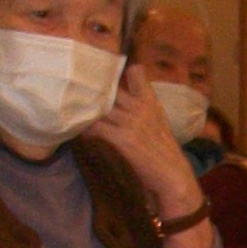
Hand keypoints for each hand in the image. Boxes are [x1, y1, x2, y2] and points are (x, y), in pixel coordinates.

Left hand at [85, 82, 207, 221]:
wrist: (174, 177)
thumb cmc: (164, 153)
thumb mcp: (158, 124)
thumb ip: (142, 110)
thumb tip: (121, 104)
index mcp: (151, 102)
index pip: (136, 72)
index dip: (117, 70)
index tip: (99, 73)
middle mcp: (142, 107)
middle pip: (110, 88)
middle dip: (92, 89)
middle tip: (75, 93)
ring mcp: (133, 122)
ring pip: (101, 107)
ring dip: (85, 110)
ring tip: (73, 112)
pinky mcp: (124, 139)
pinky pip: (97, 128)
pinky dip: (86, 130)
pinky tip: (80, 132)